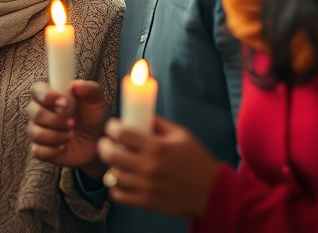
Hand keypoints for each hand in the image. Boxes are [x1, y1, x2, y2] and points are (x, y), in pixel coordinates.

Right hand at [26, 80, 109, 177]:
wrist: (96, 143)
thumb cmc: (93, 117)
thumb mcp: (96, 100)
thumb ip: (89, 89)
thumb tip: (75, 85)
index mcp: (50, 95)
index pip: (37, 89)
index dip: (48, 96)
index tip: (65, 103)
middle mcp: (40, 111)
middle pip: (34, 112)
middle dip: (55, 120)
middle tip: (73, 123)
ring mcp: (38, 130)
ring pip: (35, 133)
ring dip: (56, 136)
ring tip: (70, 135)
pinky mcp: (40, 149)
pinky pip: (37, 151)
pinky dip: (52, 150)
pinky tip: (64, 147)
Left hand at [96, 115, 219, 217]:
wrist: (213, 192)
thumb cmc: (198, 161)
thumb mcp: (182, 135)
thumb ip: (159, 123)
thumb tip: (142, 115)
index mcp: (157, 147)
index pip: (121, 133)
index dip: (112, 127)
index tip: (114, 127)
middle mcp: (148, 166)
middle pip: (110, 154)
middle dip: (104, 146)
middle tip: (108, 143)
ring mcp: (146, 186)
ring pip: (112, 176)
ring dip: (111, 167)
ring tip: (117, 163)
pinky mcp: (147, 202)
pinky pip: (119, 196)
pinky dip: (115, 188)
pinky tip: (122, 181)